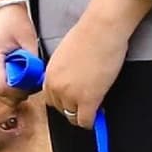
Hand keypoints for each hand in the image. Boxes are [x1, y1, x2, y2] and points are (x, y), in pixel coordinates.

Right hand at [0, 0, 41, 88]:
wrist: (2, 9)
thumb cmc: (13, 20)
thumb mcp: (28, 41)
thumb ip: (32, 64)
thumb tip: (37, 81)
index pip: (4, 89)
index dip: (21, 91)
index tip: (34, 83)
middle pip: (1, 94)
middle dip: (20, 90)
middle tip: (33, 78)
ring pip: (0, 91)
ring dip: (15, 87)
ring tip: (26, 71)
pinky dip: (10, 81)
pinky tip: (18, 70)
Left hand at [41, 9, 135, 127]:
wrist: (101, 30)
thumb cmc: (89, 34)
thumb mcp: (66, 55)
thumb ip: (65, 71)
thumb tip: (74, 81)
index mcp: (50, 74)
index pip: (51, 98)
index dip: (64, 99)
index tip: (75, 98)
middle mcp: (56, 87)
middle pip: (61, 109)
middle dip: (73, 107)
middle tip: (87, 101)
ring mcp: (71, 95)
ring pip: (73, 117)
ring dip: (83, 113)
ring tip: (95, 104)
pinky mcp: (88, 100)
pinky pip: (86, 122)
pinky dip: (93, 122)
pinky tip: (99, 114)